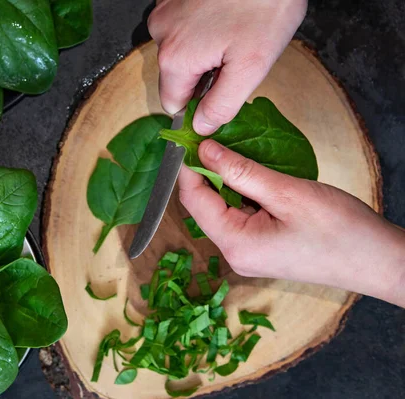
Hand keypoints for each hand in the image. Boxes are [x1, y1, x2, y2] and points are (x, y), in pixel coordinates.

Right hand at [148, 0, 307, 133]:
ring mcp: (164, 12)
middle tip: (234, 58)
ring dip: (202, 53)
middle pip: (176, 77)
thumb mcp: (251, 67)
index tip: (222, 94)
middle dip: (203, 76)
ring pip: (179, 52)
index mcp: (176, 58)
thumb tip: (201, 127)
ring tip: (232, 34)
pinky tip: (223, 19)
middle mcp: (162, 34)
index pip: (173, 105)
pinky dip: (200, 30)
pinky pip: (181, 29)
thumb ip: (221, 106)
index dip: (198, 106)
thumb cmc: (265, 6)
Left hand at [179, 140, 404, 306]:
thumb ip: (241, 171)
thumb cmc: (341, 231)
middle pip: (205, 206)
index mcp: (235, 244)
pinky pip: (240, 216)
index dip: (189, 167)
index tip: (191, 137)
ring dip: (227, 181)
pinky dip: (242, 194)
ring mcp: (248, 254)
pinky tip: (253, 174)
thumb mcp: (287, 193)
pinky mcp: (262, 249)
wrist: (378, 261)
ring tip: (235, 151)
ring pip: (223, 209)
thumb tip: (205, 150)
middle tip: (216, 138)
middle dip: (207, 171)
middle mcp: (235, 254)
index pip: (194, 200)